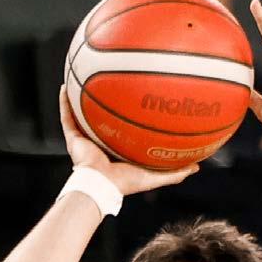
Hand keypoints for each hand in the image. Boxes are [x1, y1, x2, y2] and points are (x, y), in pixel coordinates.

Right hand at [58, 87, 197, 194]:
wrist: (101, 186)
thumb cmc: (126, 184)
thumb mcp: (154, 176)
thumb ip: (175, 173)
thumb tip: (197, 167)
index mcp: (119, 151)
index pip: (124, 131)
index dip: (129, 117)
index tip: (138, 101)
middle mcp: (101, 143)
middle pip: (105, 119)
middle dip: (108, 102)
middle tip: (115, 82)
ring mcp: (86, 140)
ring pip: (83, 114)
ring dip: (84, 97)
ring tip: (85, 76)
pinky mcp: (73, 138)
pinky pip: (67, 116)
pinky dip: (64, 102)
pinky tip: (65, 86)